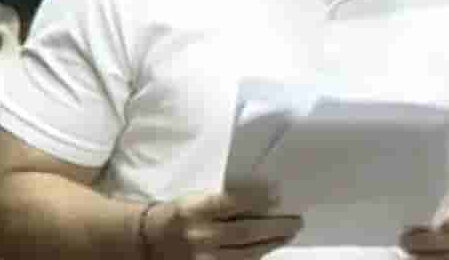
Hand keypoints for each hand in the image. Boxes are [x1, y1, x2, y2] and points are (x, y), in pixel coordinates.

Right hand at [139, 190, 302, 259]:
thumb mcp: (197, 198)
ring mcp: (204, 259)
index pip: (232, 202)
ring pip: (247, 254)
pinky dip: (257, 257)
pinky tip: (269, 248)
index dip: (258, 199)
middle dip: (276, 227)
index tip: (278, 194)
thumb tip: (264, 198)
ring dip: (272, 243)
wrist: (153, 240)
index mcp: (195, 210)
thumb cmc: (182, 213)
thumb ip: (225, 199)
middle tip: (296, 221)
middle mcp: (200, 236)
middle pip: (246, 232)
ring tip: (288, 234)